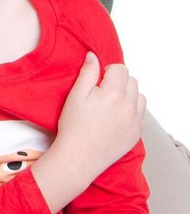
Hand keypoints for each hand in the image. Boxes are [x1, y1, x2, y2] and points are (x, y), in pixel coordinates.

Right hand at [33, 54, 144, 212]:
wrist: (80, 157)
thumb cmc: (74, 126)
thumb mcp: (75, 95)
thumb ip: (87, 73)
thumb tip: (94, 56)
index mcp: (113, 94)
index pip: (121, 69)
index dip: (108, 71)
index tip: (97, 80)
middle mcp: (129, 106)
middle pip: (132, 81)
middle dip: (118, 81)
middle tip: (101, 92)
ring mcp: (135, 121)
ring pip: (139, 97)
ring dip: (128, 95)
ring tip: (110, 104)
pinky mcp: (136, 133)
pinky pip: (140, 113)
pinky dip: (131, 110)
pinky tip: (114, 117)